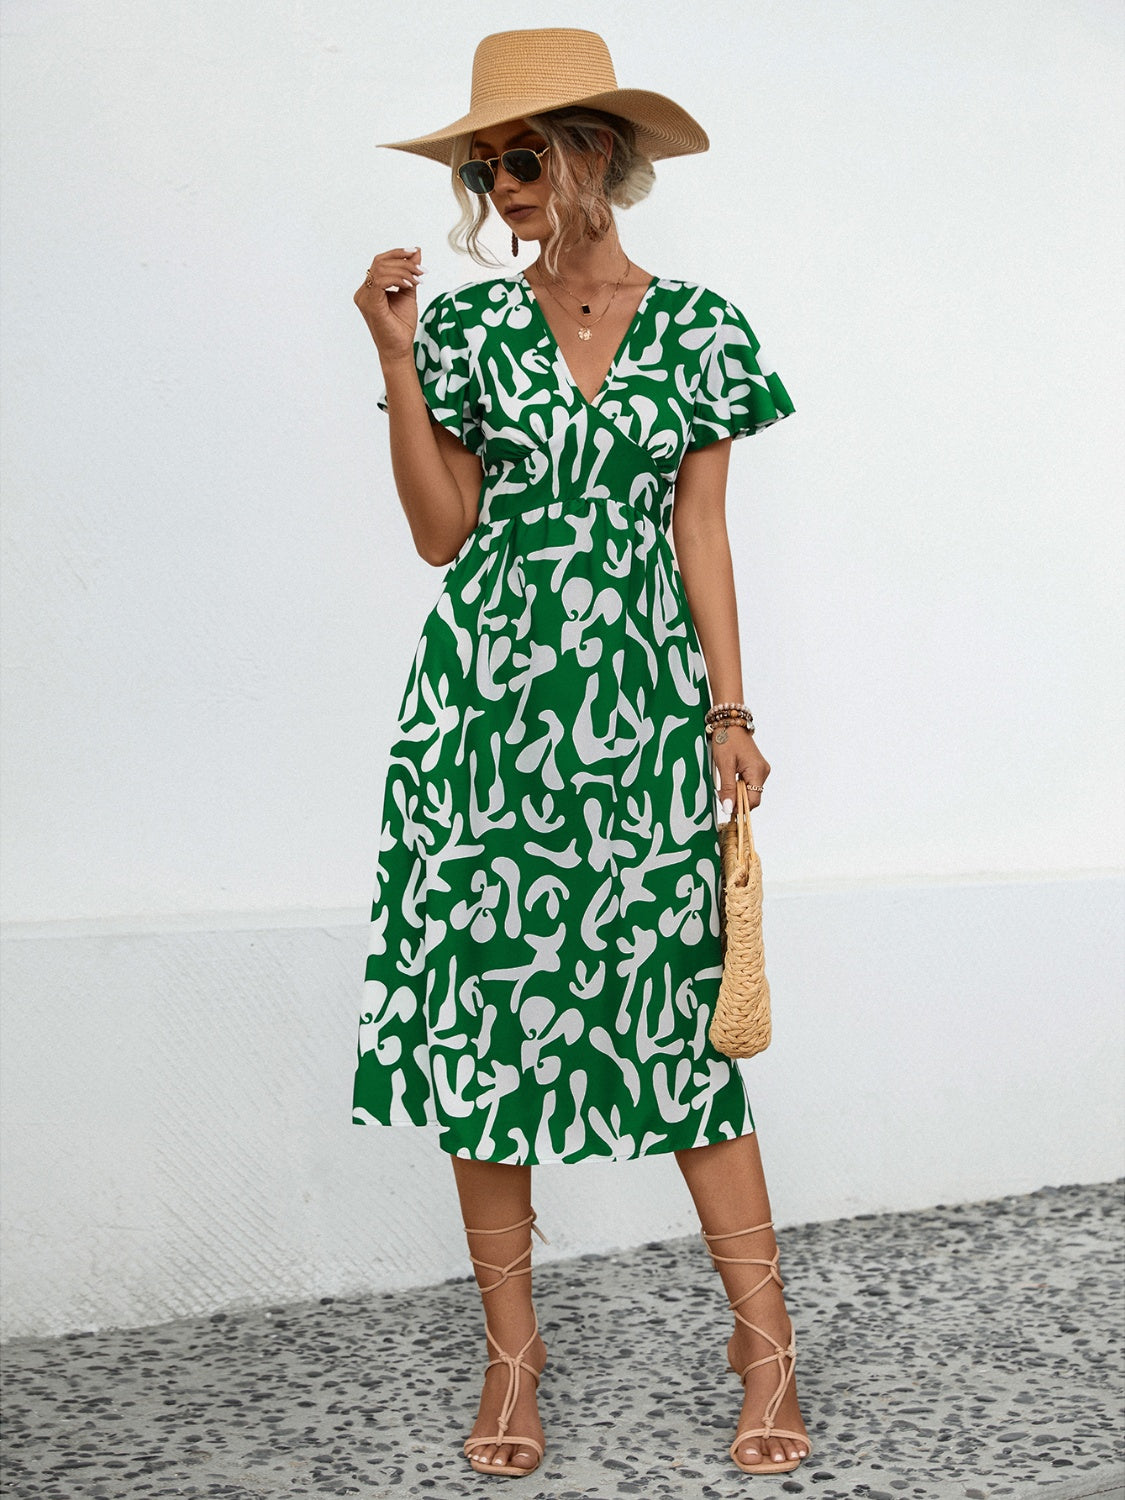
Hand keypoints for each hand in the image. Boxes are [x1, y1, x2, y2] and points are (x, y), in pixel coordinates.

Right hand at [353, 246, 424, 363]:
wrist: (400, 349)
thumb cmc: (401, 326)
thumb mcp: (409, 293)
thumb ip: (410, 273)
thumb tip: (416, 251)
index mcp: (370, 288)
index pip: (380, 262)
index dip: (397, 254)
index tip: (415, 254)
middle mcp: (363, 291)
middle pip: (380, 262)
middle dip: (403, 262)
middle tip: (421, 270)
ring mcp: (364, 297)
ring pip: (381, 269)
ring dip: (403, 270)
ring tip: (418, 279)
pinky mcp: (369, 304)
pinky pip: (381, 281)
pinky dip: (397, 279)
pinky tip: (410, 285)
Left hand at [710, 725, 769, 819]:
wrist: (729, 723)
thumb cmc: (727, 739)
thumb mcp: (724, 765)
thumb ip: (727, 788)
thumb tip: (729, 808)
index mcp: (757, 771)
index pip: (753, 801)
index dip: (739, 807)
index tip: (726, 807)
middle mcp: (763, 772)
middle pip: (752, 797)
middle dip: (737, 799)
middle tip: (722, 793)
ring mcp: (761, 770)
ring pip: (750, 791)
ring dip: (736, 792)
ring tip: (724, 782)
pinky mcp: (756, 768)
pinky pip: (749, 783)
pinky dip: (738, 785)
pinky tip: (730, 778)